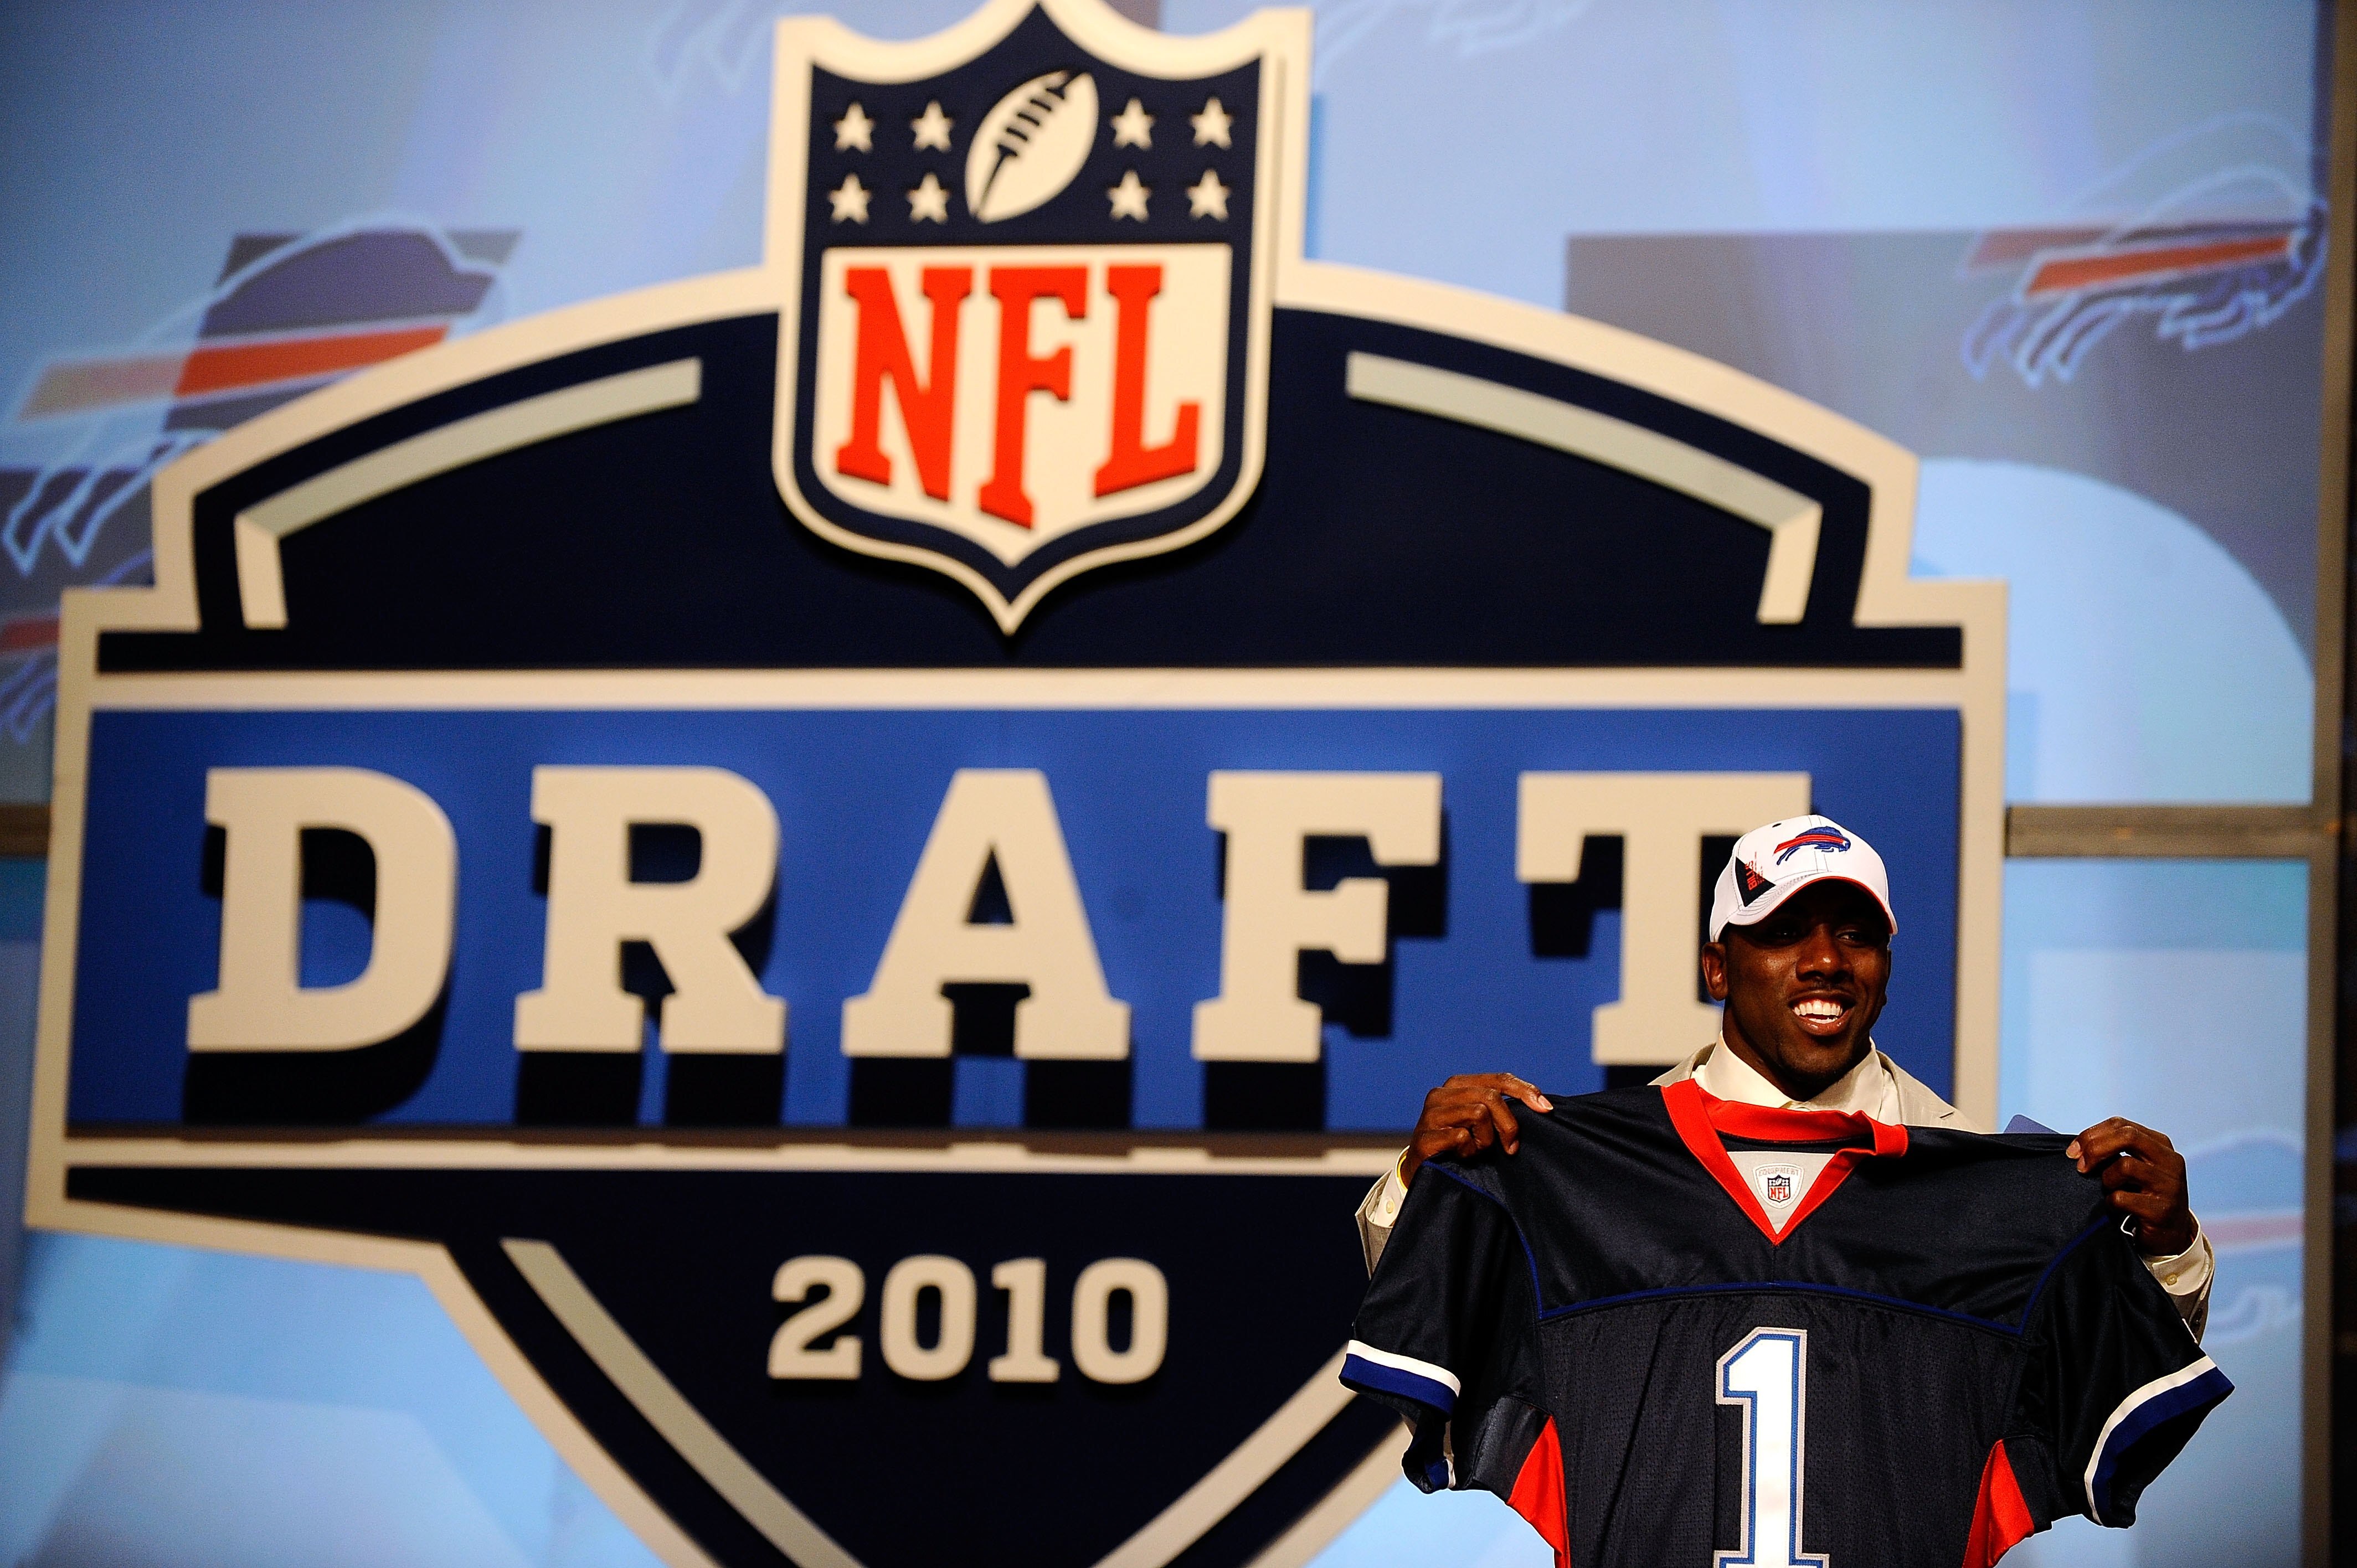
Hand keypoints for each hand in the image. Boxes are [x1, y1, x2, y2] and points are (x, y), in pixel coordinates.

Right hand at [1400, 1074, 1552, 1186]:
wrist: (1422, 1169)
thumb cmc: (1458, 1144)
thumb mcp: (1479, 1121)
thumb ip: (1498, 1108)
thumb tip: (1540, 1104)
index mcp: (1457, 1084)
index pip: (1499, 1079)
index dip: (1525, 1091)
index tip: (1546, 1108)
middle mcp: (1441, 1093)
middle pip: (1491, 1097)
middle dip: (1507, 1125)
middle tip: (1510, 1147)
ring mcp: (1431, 1114)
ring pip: (1478, 1114)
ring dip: (1485, 1140)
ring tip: (1475, 1149)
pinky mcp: (1424, 1137)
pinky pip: (1462, 1137)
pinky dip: (1468, 1151)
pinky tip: (1460, 1156)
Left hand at [2067, 1117, 2194, 1256]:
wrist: (2171, 1233)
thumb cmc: (2144, 1195)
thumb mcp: (2135, 1166)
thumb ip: (2115, 1150)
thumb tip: (2077, 1148)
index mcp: (2161, 1145)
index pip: (2122, 1125)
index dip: (2092, 1134)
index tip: (2073, 1151)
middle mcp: (2170, 1161)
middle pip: (2127, 1137)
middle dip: (2096, 1148)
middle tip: (2081, 1166)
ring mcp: (2169, 1185)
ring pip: (2125, 1166)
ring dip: (2106, 1179)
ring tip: (2109, 1190)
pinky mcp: (2161, 1210)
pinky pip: (2122, 1198)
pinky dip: (2110, 1202)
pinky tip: (2115, 1208)